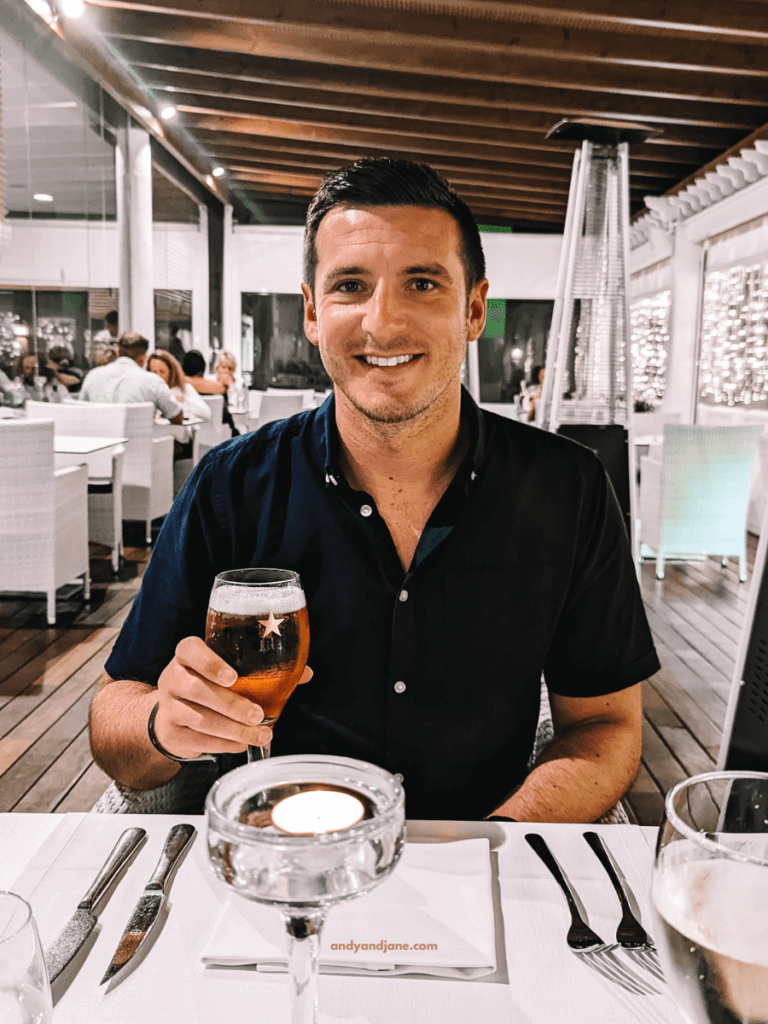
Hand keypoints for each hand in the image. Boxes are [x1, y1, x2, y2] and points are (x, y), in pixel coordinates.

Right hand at [153, 636, 312, 758]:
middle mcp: (173, 677)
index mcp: (188, 655)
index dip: (210, 663)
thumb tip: (304, 672)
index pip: (190, 650)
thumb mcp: (230, 670)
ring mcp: (168, 706)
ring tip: (259, 734)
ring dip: (233, 729)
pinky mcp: (170, 731)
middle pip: (198, 689)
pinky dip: (224, 744)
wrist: (174, 712)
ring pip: (200, 719)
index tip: (233, 677)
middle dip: (232, 705)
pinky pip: (198, 740)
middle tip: (258, 714)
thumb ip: (264, 669)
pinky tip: (241, 744)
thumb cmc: (210, 684)